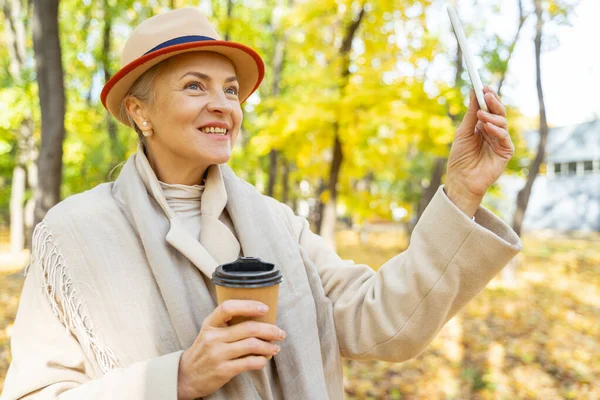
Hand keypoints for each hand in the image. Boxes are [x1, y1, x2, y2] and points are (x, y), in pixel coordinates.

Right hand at [177, 300, 285, 399]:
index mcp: (209, 324)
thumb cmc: (204, 351)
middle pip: (248, 328)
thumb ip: (227, 324)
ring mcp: (217, 355)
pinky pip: (249, 363)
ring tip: (275, 347)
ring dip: (269, 346)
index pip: (228, 307)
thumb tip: (259, 318)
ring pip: (252, 345)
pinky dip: (261, 360)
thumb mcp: (209, 332)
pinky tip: (264, 359)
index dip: (248, 306)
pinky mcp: (223, 371)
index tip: (265, 308)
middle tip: (280, 332)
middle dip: (269, 329)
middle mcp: (212, 338)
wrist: (186, 376)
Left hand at [445, 86, 514, 216]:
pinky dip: (496, 130)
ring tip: (480, 114)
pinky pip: (504, 137)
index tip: (483, 86)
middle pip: (498, 112)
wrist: (461, 179)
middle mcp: (493, 131)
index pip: (489, 107)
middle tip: (487, 94)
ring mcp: (500, 141)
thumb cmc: (459, 158)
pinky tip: (487, 127)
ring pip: (502, 122)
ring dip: (492, 116)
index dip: (488, 97)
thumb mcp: (463, 132)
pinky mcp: (506, 151)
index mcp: (482, 125)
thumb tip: (474, 91)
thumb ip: (470, 113)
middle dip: (493, 102)